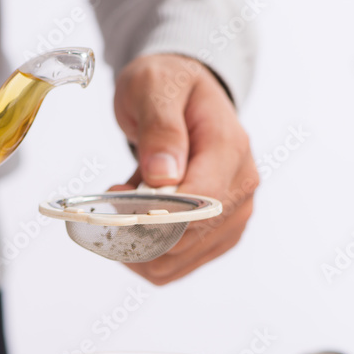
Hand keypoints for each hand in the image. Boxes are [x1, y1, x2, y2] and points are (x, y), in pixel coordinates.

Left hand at [112, 53, 257, 284]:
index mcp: (230, 149)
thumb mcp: (155, 87)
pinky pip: (177, 266)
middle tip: (111, 197)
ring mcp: (234, 215)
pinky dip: (145, 253)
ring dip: (137, 244)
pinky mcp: (219, 234)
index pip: (201, 202)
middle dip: (138, 229)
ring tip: (122, 205)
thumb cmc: (169, 87)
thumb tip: (164, 175)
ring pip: (178, 261)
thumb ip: (160, 127)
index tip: (117, 203)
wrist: (186, 96)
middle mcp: (241, 188)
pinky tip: (133, 223)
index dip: (156, 215)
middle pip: (188, 239)